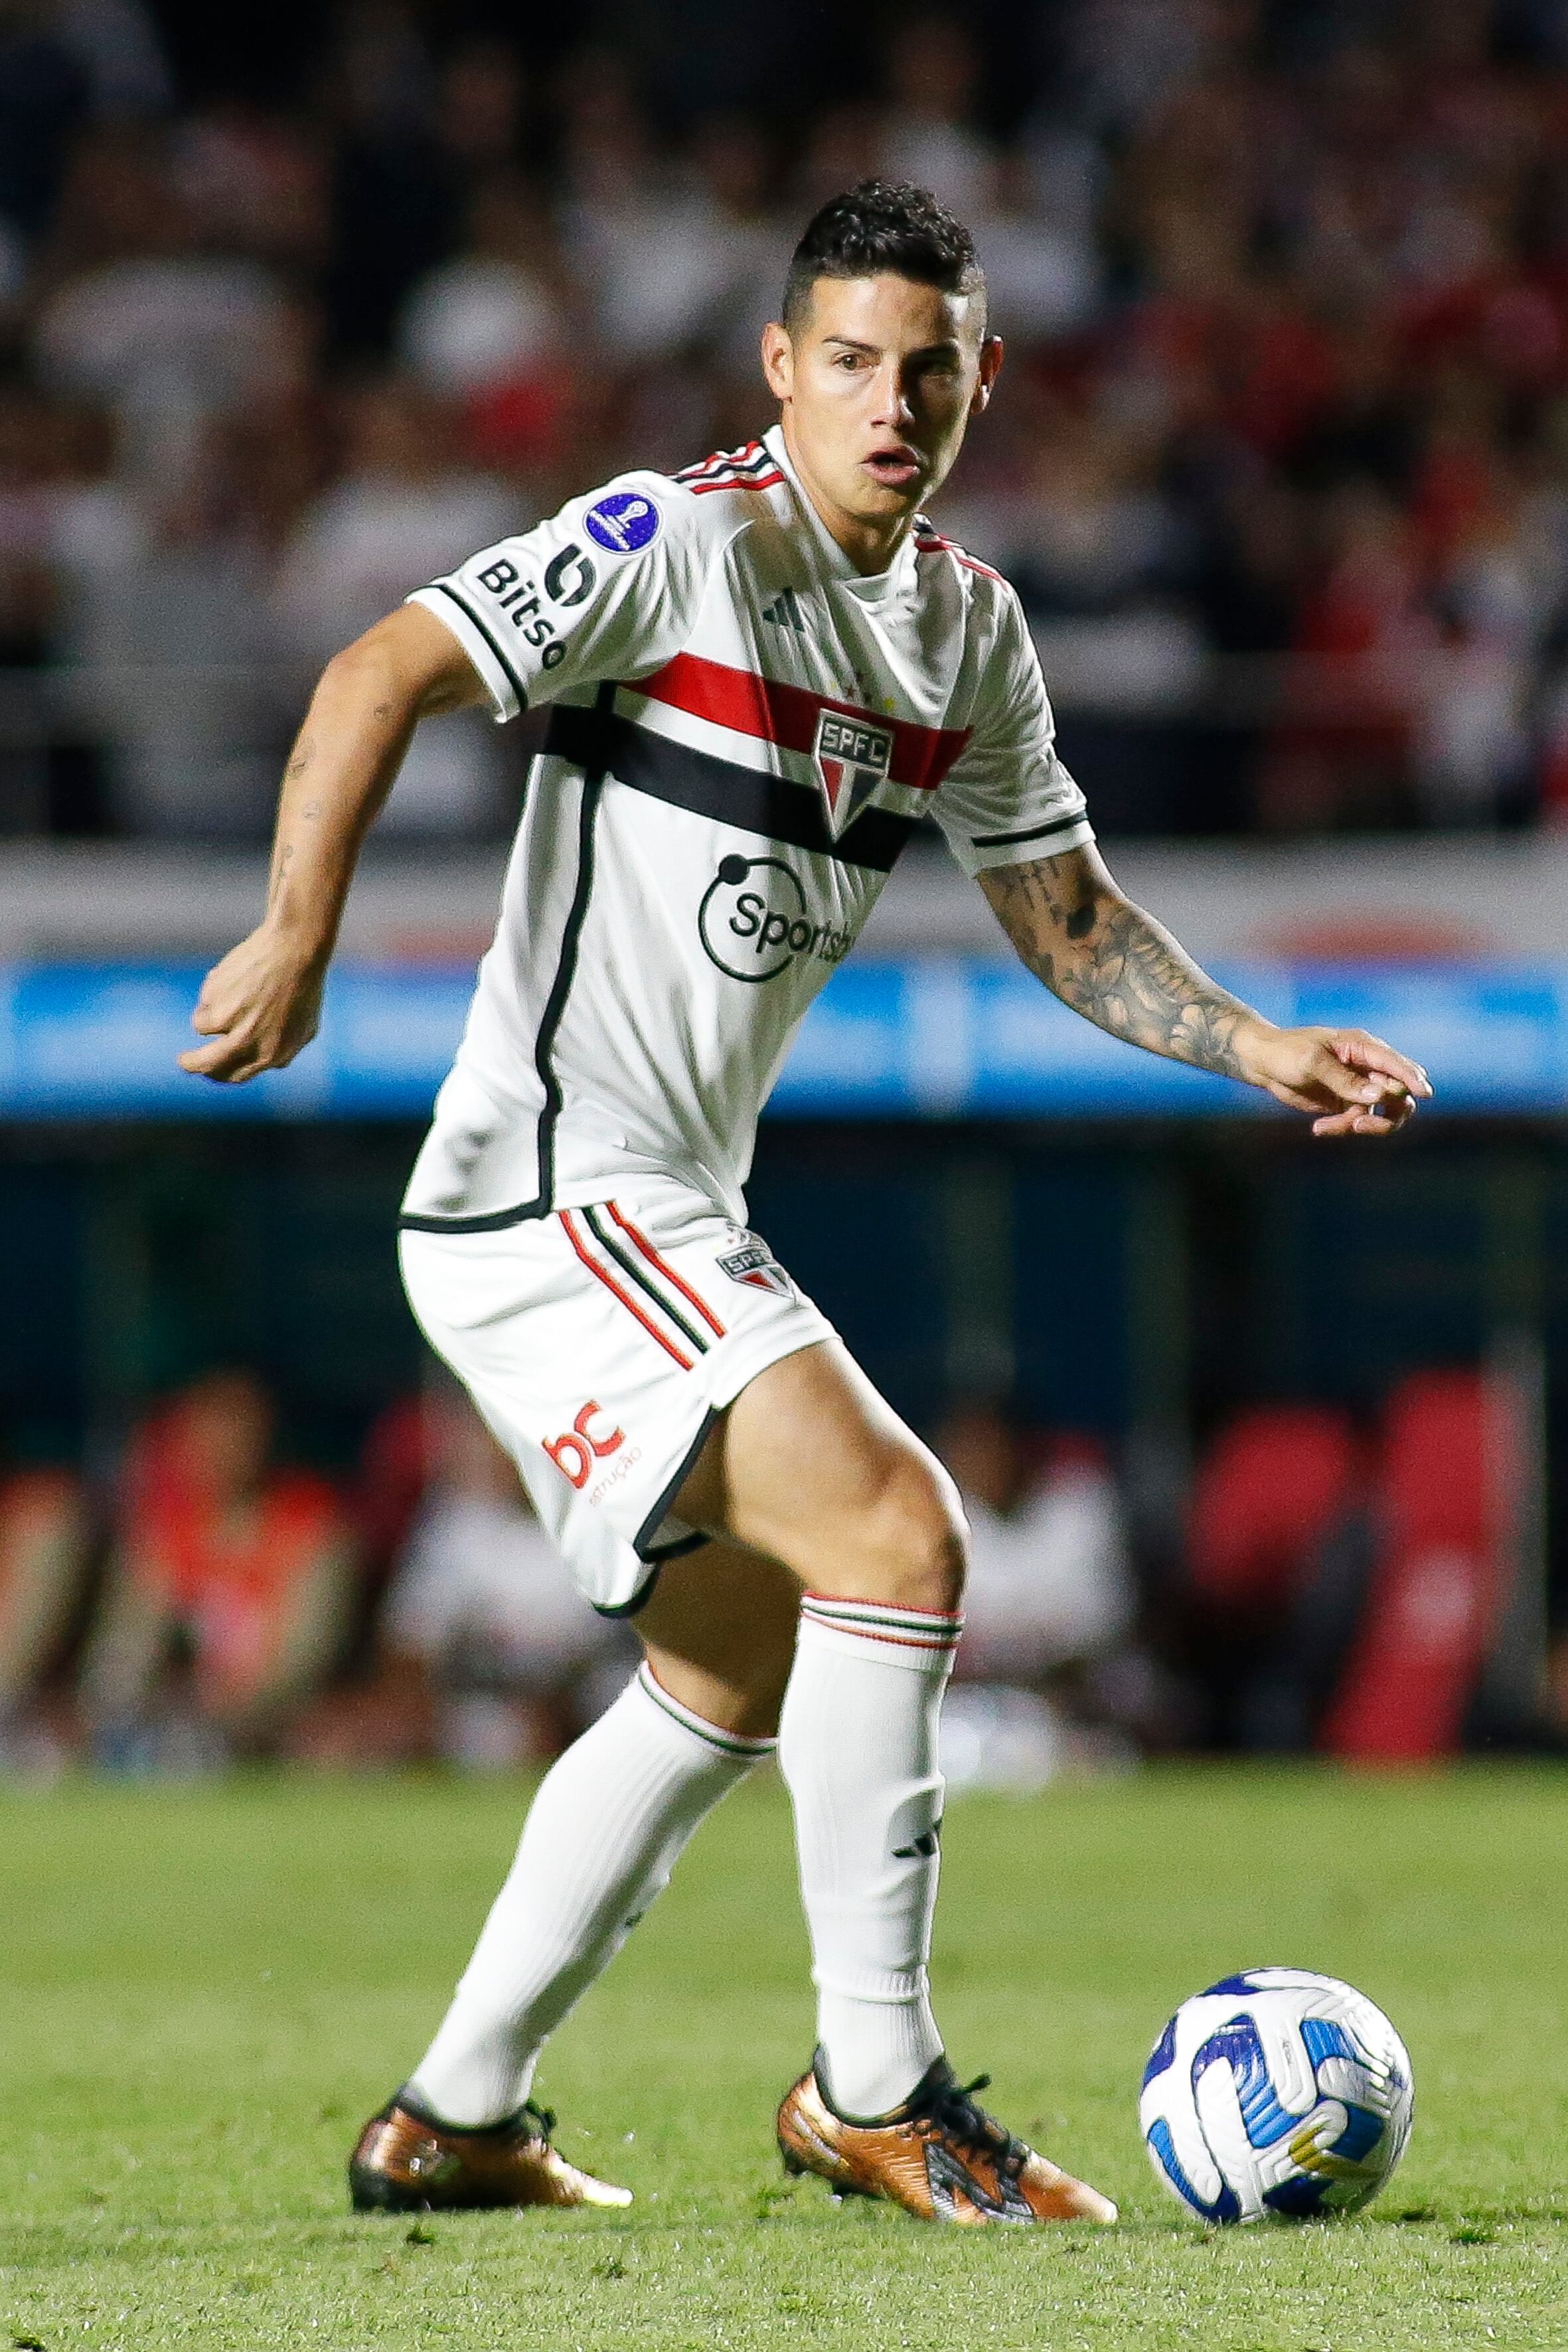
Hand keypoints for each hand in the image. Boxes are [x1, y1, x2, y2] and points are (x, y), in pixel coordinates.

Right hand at [178, 926, 326, 1082]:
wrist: (296, 950)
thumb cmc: (304, 986)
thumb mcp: (306, 1028)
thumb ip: (286, 1051)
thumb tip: (271, 1066)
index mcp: (271, 1055)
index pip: (235, 1075)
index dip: (219, 1073)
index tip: (208, 1069)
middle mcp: (247, 1044)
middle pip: (205, 1064)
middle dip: (190, 1065)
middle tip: (183, 1060)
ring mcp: (229, 1023)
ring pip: (201, 1026)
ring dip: (210, 1009)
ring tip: (235, 989)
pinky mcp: (214, 1000)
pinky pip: (203, 1000)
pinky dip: (213, 990)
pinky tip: (237, 977)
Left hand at [1234, 1022, 1431, 1136]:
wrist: (1263, 1063)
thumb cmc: (1286, 1052)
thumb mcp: (1311, 1062)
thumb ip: (1344, 1079)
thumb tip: (1379, 1096)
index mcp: (1363, 1047)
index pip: (1396, 1063)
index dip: (1412, 1078)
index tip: (1424, 1094)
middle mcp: (1368, 1067)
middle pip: (1400, 1094)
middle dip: (1388, 1113)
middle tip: (1359, 1125)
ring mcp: (1360, 1087)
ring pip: (1382, 1113)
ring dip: (1363, 1125)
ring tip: (1330, 1128)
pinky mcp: (1347, 1104)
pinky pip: (1358, 1122)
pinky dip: (1342, 1128)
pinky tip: (1318, 1128)